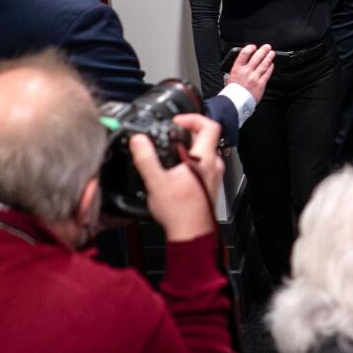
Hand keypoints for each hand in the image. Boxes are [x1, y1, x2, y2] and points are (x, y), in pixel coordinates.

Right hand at [131, 113, 223, 241]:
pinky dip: (191, 159)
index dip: (192, 118)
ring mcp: (214, 174)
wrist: (191, 234)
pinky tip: (175, 169)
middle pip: (206, 136)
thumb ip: (146, 159)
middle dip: (188, 131)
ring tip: (170, 150)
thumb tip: (138, 141)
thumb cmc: (179, 212)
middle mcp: (213, 164)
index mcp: (204, 159)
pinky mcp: (210, 184)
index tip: (177, 122)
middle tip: (170, 133)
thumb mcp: (156, 182)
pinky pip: (203, 163)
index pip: (209, 125)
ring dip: (189, 146)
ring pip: (205, 150)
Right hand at [227, 43, 273, 102]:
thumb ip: (239, 68)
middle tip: (267, 47)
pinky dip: (270, 68)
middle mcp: (246, 72)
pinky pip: (267, 74)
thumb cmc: (232, 91)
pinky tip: (272, 64)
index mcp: (237, 69)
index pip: (244, 54)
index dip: (250, 48)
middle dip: (263, 50)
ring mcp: (254, 77)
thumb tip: (246, 61)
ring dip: (269, 57)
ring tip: (272, 53)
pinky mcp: (261, 84)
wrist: (236, 102)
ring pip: (264, 64)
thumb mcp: (231, 76)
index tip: (253, 46)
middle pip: (256, 57)